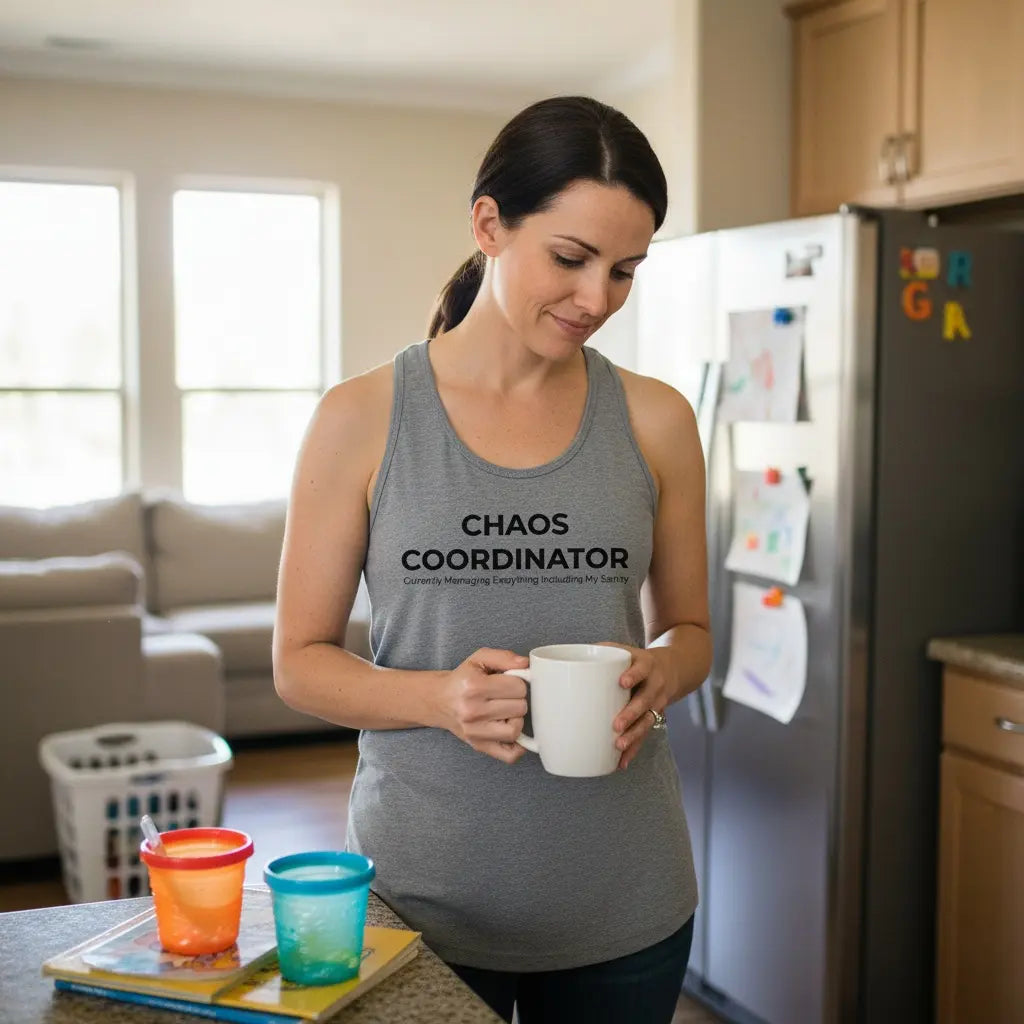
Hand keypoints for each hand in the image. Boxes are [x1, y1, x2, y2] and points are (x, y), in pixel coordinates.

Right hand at [441, 648, 529, 764]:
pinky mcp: (479, 746)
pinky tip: (510, 730)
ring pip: (516, 730)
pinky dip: (518, 746)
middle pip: (520, 708)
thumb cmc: (463, 679)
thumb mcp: (479, 659)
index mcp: (474, 687)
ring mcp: (475, 732)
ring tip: (506, 711)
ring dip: (516, 719)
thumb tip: (525, 664)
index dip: (518, 683)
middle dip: (517, 700)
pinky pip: (509, 755)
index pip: (518, 687)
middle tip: (505, 696)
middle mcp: (472, 711)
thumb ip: (504, 657)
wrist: (439, 700)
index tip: (508, 683)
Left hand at [601, 643, 676, 769]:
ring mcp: (656, 703)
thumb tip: (570, 658)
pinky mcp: (654, 718)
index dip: (634, 675)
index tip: (622, 682)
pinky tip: (621, 762)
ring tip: (619, 745)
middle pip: (645, 700)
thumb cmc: (637, 661)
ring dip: (634, 735)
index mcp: (646, 665)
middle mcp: (654, 685)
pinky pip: (644, 735)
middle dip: (631, 713)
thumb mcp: (626, 651)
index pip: (641, 669)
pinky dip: (634, 749)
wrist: (671, 669)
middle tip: (616, 725)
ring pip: (647, 721)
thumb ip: (603, 652)